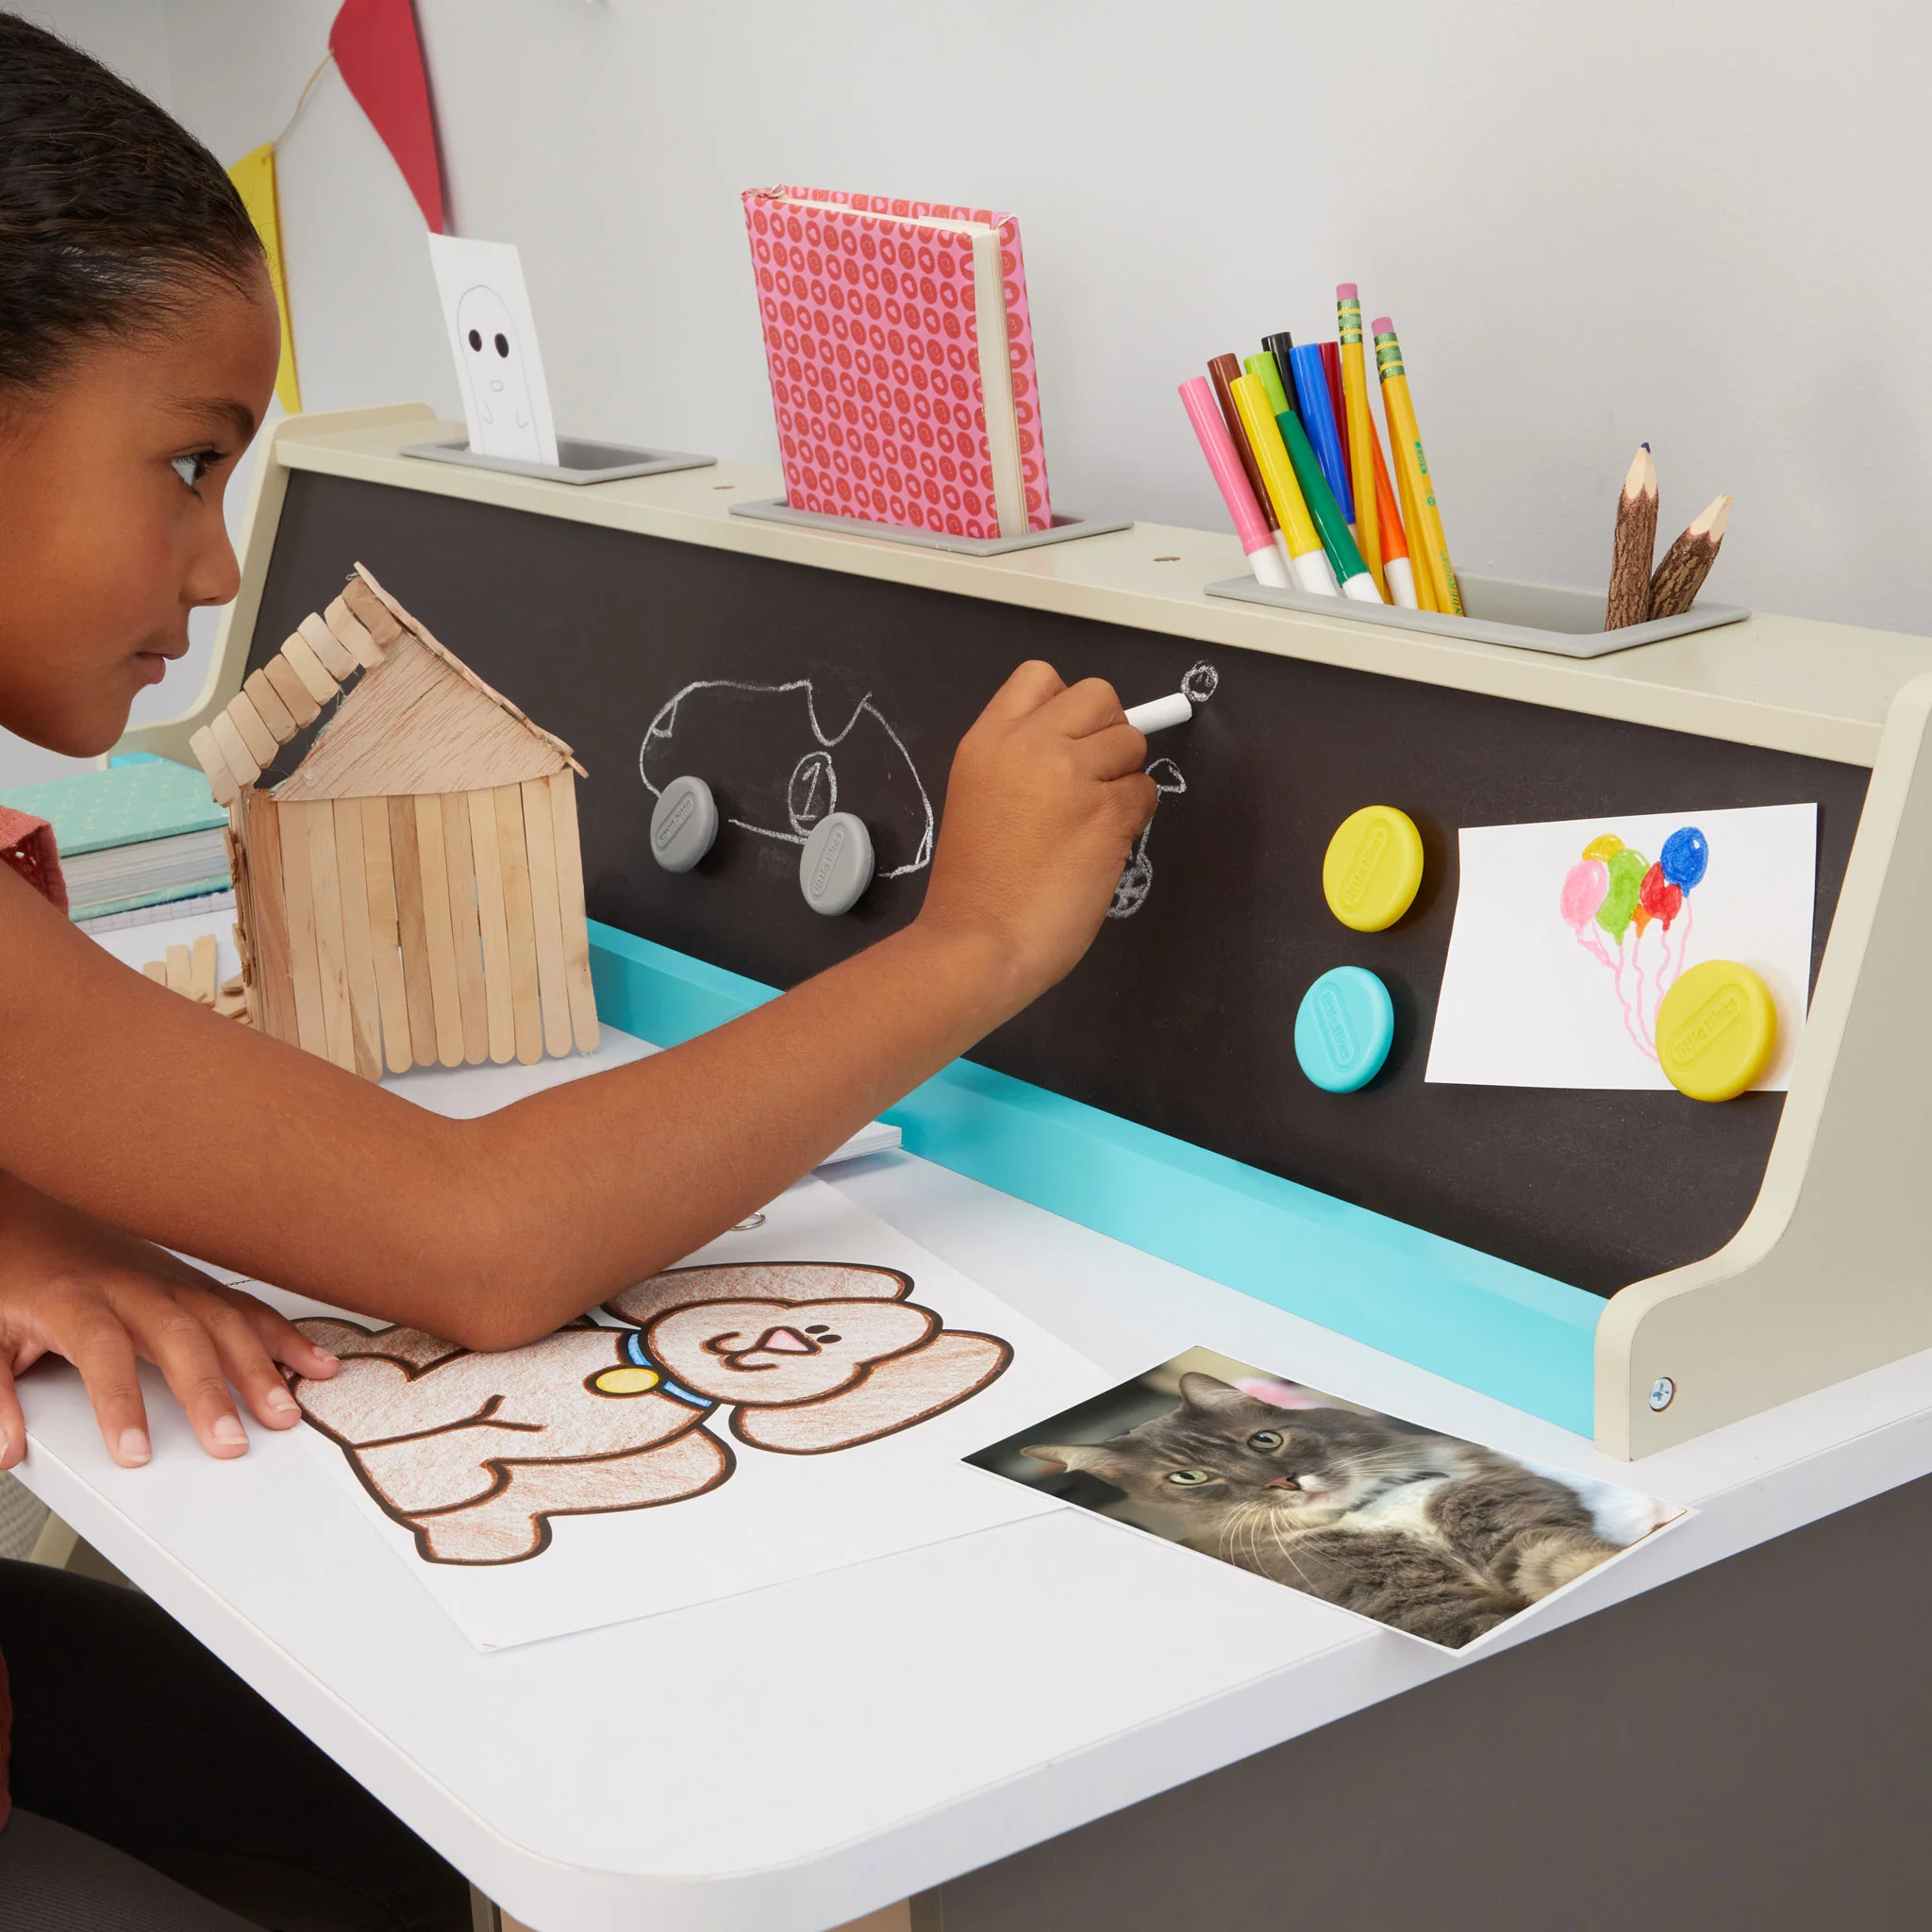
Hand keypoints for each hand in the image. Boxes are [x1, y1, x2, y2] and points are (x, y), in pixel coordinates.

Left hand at [0, 1171, 338, 1469]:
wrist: (24, 1221)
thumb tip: (6, 1448)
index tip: (135, 1451)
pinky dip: (281, 1335)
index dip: (122, 1403)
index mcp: (75, 1299)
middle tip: (232, 1441)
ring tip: (285, 1410)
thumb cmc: (10, 1279)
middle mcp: (131, 1286)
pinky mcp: (191, 1281)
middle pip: (180, 1337)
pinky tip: (311, 1362)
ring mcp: (168, 1281)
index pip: (104, 1352)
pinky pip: (244, 1306)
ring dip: (259, 1366)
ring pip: (223, 1319)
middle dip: (211, 1391)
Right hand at [918, 662, 1156, 1005]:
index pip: (1040, 676)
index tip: (1065, 744)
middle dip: (1105, 731)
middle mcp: (1029, 745)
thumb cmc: (975, 887)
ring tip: (1093, 818)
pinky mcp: (1106, 813)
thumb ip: (1018, 764)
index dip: (1065, 705)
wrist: (978, 941)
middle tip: (1091, 777)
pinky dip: (1134, 815)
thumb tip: (1078, 750)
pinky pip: (1146, 791)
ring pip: (1130, 741)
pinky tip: (1103, 844)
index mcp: (987, 740)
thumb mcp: (977, 798)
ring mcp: (1070, 776)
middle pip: (1097, 694)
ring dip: (1123, 776)